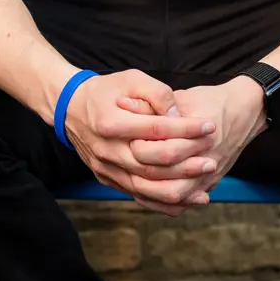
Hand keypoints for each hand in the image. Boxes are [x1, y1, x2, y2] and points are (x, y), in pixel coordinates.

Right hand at [64, 70, 217, 215]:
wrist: (68, 107)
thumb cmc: (103, 90)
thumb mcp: (129, 78)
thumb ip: (156, 93)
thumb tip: (178, 116)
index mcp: (110, 122)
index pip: (156, 130)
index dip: (186, 128)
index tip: (209, 126)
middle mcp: (106, 149)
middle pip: (153, 164)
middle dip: (187, 162)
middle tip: (212, 158)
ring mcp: (105, 167)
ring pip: (147, 187)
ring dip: (180, 187)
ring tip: (204, 180)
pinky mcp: (106, 179)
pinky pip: (138, 197)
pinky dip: (164, 202)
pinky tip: (187, 198)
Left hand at [122, 77, 266, 209]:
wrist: (242, 113)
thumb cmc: (208, 101)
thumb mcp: (179, 97)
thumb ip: (151, 103)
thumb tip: (121, 104)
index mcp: (197, 136)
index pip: (159, 150)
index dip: (136, 143)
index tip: (122, 135)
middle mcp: (205, 160)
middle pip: (163, 176)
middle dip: (138, 167)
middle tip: (121, 156)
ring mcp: (207, 177)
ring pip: (172, 195)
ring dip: (148, 189)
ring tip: (127, 177)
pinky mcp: (208, 184)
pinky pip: (182, 202)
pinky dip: (162, 201)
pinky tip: (144, 193)